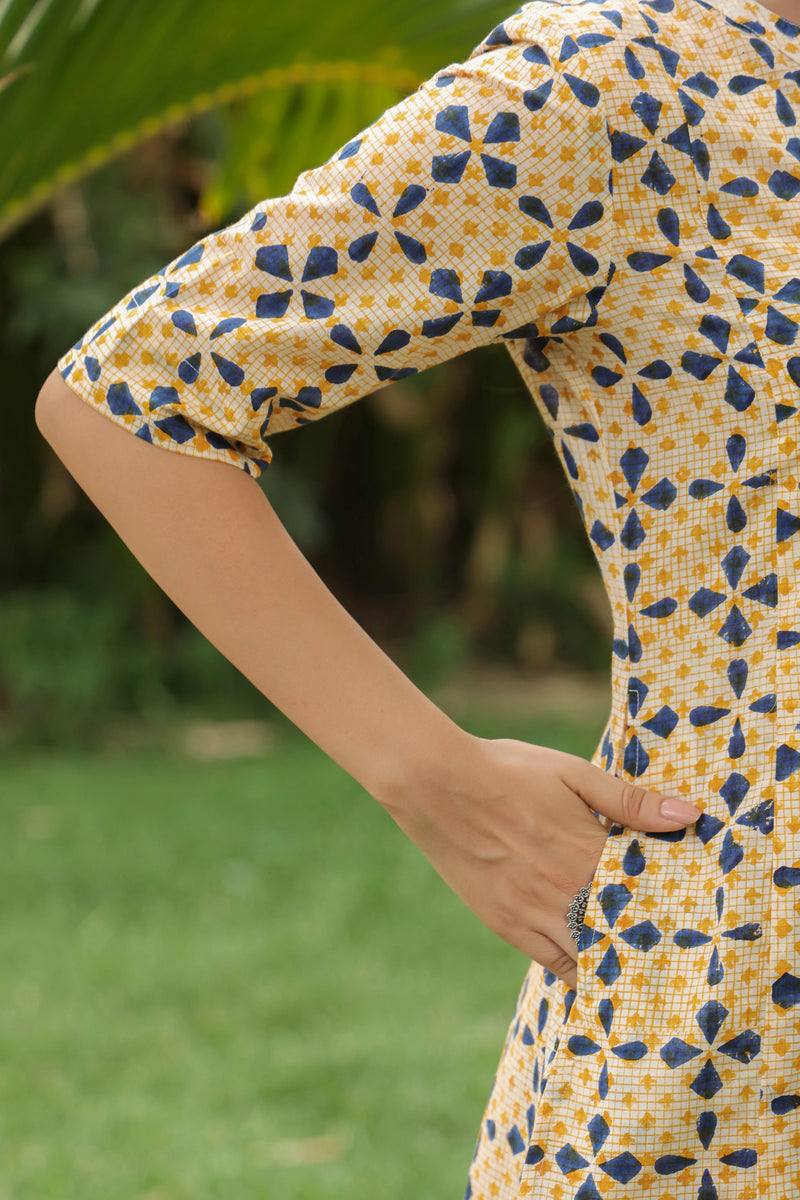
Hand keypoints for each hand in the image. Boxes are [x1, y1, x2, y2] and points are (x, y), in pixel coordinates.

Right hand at [381, 735, 701, 990]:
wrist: (437, 782)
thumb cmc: (508, 770)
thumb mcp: (573, 773)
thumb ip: (630, 801)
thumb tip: (689, 815)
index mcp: (590, 853)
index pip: (650, 896)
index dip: (674, 909)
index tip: (693, 917)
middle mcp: (567, 893)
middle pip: (626, 937)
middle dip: (650, 944)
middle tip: (673, 948)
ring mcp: (534, 915)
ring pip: (591, 959)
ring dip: (615, 961)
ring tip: (639, 965)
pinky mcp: (507, 925)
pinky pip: (554, 964)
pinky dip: (578, 971)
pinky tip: (592, 967)